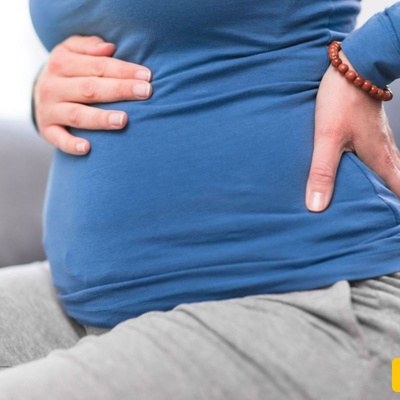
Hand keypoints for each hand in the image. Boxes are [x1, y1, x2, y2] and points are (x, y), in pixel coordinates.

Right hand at [33, 35, 151, 154]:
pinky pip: (59, 139)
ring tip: (123, 120)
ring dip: (100, 119)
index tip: (147, 76)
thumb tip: (110, 48)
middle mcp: (53, 86)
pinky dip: (71, 145)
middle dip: (120, 90)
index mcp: (61, 63)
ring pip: (78, 115)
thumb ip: (90, 47)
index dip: (123, 70)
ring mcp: (49, 110)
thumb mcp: (71, 51)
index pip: (98, 66)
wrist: (38, 94)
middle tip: (145, 92)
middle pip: (90, 89)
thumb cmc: (68, 72)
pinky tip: (87, 148)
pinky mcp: (47, 130)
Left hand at [305, 51, 399, 211]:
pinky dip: (376, 173)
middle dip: (390, 203)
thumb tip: (317, 206)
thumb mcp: (327, 138)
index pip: (399, 193)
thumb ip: (321, 172)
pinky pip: (380, 159)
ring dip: (384, 189)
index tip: (391, 227)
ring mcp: (380, 142)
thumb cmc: (341, 100)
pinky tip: (364, 176)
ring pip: (389, 172)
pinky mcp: (371, 133)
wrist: (353, 65)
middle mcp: (385, 153)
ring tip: (374, 206)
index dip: (396, 211)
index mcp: (379, 159)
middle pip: (396, 185)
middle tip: (381, 222)